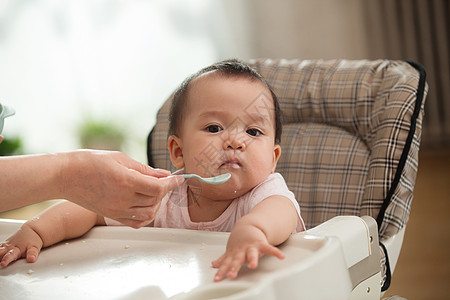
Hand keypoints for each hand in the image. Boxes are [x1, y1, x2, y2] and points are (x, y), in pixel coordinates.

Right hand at [0, 223, 42, 267]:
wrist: (31, 231)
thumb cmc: (32, 240)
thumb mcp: (35, 247)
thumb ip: (32, 254)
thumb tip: (32, 259)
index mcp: (18, 249)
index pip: (11, 255)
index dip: (7, 260)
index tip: (3, 263)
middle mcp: (10, 247)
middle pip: (1, 253)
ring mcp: (6, 245)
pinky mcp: (4, 244)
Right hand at [60, 150, 183, 227]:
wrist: (65, 175)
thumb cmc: (90, 161)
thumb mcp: (120, 159)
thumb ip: (144, 169)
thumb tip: (164, 174)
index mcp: (126, 181)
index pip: (158, 187)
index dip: (172, 183)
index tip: (179, 178)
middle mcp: (123, 199)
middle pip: (155, 200)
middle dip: (164, 190)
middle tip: (164, 180)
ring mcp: (117, 210)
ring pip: (149, 213)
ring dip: (157, 203)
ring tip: (153, 191)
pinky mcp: (111, 215)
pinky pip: (136, 222)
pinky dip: (146, 215)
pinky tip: (145, 204)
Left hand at [211, 225, 284, 281]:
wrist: (248, 225)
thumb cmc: (239, 241)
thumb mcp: (231, 250)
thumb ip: (223, 259)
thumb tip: (214, 264)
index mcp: (234, 254)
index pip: (226, 264)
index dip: (221, 271)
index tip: (217, 279)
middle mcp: (242, 251)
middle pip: (237, 260)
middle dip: (234, 267)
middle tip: (231, 274)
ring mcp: (251, 247)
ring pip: (251, 254)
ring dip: (252, 259)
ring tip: (253, 265)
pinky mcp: (261, 243)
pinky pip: (269, 248)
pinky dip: (275, 252)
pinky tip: (281, 256)